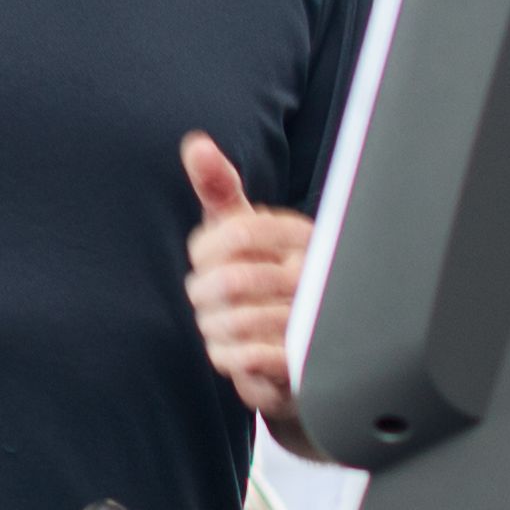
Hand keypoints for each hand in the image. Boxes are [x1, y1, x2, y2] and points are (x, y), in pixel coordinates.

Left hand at [182, 132, 315, 448]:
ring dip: (212, 327)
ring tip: (220, 324)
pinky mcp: (302, 365)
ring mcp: (312, 322)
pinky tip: (233, 351)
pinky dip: (226, 356)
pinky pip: (244, 358)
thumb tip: (195, 144)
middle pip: (229, 281)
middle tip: (207, 299)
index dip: (204, 251)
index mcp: (301, 236)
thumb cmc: (264, 272)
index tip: (203, 259)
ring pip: (233, 322)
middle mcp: (314, 276)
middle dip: (203, 294)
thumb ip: (219, 186)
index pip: (236, 232)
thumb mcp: (243, 225)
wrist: (301, 350)